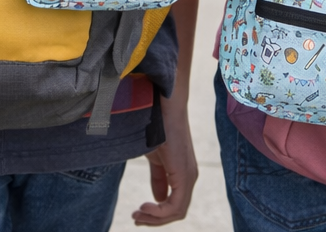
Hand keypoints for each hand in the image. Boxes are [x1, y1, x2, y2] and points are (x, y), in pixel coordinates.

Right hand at [132, 93, 197, 225]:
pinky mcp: (184, 175)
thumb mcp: (154, 156)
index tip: (137, 213)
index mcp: (183, 174)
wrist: (163, 105)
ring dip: (155, 218)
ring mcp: (189, 177)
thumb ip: (158, 178)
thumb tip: (158, 199)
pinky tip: (145, 207)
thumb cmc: (157, 125)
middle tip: (135, 219)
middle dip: (154, 220)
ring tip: (137, 214)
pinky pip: (176, 206)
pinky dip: (160, 212)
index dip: (156, 214)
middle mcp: (190, 178)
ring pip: (177, 212)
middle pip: (176, 212)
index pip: (174, 205)